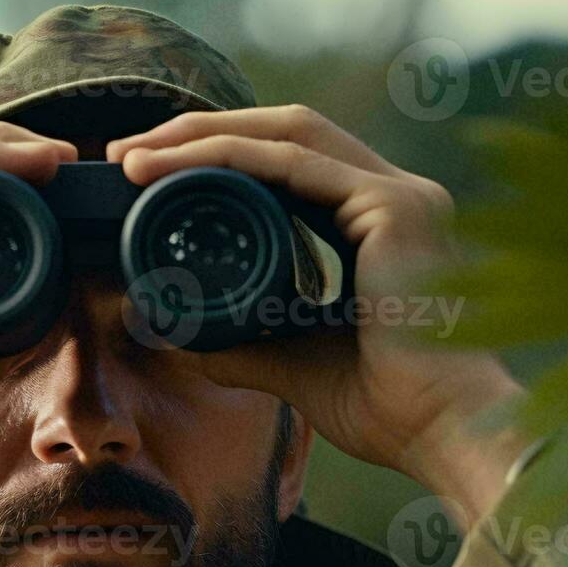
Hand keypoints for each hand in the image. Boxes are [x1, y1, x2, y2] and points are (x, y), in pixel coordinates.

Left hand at [109, 106, 527, 524]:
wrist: (442, 433)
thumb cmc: (387, 409)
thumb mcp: (295, 363)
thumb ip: (242, 342)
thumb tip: (175, 334)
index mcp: (380, 225)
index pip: (291, 164)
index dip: (219, 157)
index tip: (146, 177)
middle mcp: (394, 196)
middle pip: (284, 133)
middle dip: (199, 133)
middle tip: (125, 152)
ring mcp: (399, 194)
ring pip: (286, 133)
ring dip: (203, 136)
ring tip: (135, 155)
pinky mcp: (393, 205)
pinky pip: (294, 163)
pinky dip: (228, 157)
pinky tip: (175, 166)